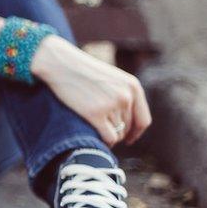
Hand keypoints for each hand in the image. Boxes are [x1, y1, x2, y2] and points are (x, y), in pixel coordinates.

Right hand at [31, 36, 150, 145]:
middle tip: (104, 134)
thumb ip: (124, 95)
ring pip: (118, 134)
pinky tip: (97, 140)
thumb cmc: (84, 72)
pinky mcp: (95, 114)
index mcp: (133, 87)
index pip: (143, 120)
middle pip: (128, 128)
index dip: (136, 133)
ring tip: (97, 133)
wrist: (63, 65)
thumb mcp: (112, 79)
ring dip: (109, 137)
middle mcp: (126, 97)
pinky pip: (109, 137)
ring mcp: (111, 105)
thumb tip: (127, 122)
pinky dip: (105, 142)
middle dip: (118, 133)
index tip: (129, 139)